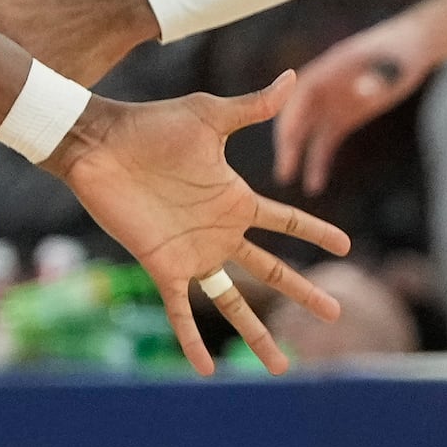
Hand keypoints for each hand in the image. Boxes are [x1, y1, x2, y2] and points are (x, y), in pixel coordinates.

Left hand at [56, 74, 350, 375]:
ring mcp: (192, 252)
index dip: (315, 233)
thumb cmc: (151, 126)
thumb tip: (292, 77)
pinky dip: (191, 340)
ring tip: (281, 367)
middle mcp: (219, 231)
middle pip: (271, 270)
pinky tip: (204, 369)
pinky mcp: (161, 265)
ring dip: (257, 334)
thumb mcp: (209, 116)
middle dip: (303, 293)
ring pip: (233, 302)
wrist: (100, 143)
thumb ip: (252, 106)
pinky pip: (180, 311)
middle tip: (336, 315)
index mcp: (234, 199)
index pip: (286, 221)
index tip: (346, 247)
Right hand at [273, 9, 446, 193]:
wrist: (414, 46)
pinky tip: (315, 185)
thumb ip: (379, 76)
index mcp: (329, 68)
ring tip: (285, 179)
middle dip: (288, 139)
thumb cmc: (404, 52)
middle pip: (298, 113)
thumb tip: (364, 91)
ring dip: (296, 152)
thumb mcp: (395, 64)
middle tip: (283, 168)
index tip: (286, 140)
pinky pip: (326, 140)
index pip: (302, 94)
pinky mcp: (344, 115)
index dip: (292, 115)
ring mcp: (331, 101)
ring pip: (307, 130)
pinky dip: (318, 160)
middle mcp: (324, 86)